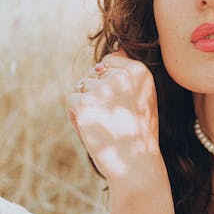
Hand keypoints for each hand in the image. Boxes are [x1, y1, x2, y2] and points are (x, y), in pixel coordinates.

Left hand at [67, 50, 160, 183]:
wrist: (135, 164)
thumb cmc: (138, 134)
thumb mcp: (143, 97)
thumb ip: (129, 74)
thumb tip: (117, 49)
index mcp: (140, 71)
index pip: (110, 61)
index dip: (110, 83)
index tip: (123, 106)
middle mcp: (122, 75)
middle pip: (93, 74)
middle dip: (96, 94)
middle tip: (115, 119)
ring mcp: (103, 88)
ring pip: (80, 87)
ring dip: (86, 107)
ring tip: (105, 125)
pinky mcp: (84, 102)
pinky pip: (70, 101)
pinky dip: (76, 117)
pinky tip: (93, 129)